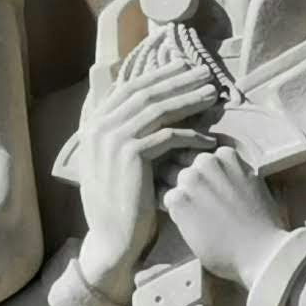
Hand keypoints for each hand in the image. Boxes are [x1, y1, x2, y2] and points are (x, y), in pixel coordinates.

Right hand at [71, 53, 221, 299]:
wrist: (113, 239)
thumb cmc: (119, 203)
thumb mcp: (115, 164)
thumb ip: (124, 135)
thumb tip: (146, 111)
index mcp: (93, 125)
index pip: (128, 88)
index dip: (158, 75)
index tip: (184, 66)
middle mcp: (98, 127)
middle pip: (144, 93)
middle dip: (177, 80)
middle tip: (206, 72)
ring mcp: (112, 140)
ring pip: (156, 109)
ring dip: (188, 99)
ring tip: (212, 94)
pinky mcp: (130, 156)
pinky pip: (166, 137)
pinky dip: (190, 135)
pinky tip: (209, 138)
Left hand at [162, 146, 293, 286]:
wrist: (262, 252)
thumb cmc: (261, 224)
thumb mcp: (252, 184)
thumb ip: (232, 172)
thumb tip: (218, 175)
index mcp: (226, 155)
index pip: (203, 160)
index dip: (209, 179)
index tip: (219, 196)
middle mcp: (207, 161)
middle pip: (186, 169)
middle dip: (193, 187)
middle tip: (209, 210)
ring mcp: (191, 179)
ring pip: (173, 183)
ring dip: (183, 199)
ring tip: (204, 219)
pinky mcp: (179, 199)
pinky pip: (167, 200)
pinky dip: (177, 214)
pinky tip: (197, 227)